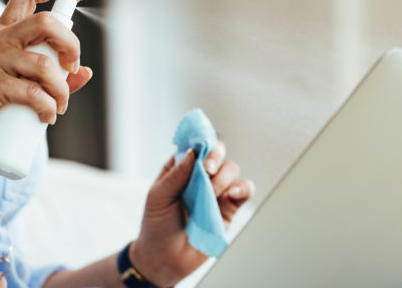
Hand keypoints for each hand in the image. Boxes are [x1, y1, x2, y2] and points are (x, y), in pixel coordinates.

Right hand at [0, 0, 92, 162]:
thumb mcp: (21, 84)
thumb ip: (54, 77)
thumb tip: (86, 72)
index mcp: (4, 33)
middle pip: (44, 21)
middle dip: (71, 44)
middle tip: (72, 68)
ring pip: (44, 63)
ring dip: (61, 88)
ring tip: (59, 106)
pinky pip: (31, 91)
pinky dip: (47, 106)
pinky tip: (47, 116)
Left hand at [130, 142, 254, 286]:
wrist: (164, 259)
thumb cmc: (156, 225)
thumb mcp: (158, 197)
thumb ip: (176, 175)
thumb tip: (193, 153)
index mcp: (180, 169)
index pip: (195, 146)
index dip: (200, 142)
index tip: (201, 147)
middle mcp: (200, 177)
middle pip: (217, 153)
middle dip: (215, 156)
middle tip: (207, 169)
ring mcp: (215, 192)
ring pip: (231, 170)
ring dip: (222, 178)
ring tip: (210, 193)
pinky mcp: (228, 209)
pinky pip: (244, 191)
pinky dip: (243, 188)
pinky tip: (231, 194)